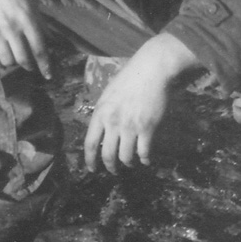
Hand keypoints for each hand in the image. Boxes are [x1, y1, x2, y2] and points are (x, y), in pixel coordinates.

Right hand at [0, 0, 50, 78]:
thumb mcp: (29, 2)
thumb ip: (39, 22)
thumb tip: (49, 41)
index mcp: (27, 19)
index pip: (39, 48)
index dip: (45, 65)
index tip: (48, 75)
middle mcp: (11, 27)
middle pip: (22, 59)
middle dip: (29, 66)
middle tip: (30, 66)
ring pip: (6, 60)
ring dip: (13, 64)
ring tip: (14, 60)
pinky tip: (1, 60)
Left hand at [84, 33, 199, 173]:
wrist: (150, 70)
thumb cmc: (129, 79)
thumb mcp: (108, 95)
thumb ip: (104, 113)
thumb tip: (102, 131)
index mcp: (100, 113)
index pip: (90, 143)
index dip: (90, 160)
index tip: (92, 169)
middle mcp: (113, 122)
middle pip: (107, 155)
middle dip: (110, 167)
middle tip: (113, 171)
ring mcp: (130, 126)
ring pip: (125, 157)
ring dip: (128, 164)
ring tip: (130, 164)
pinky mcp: (147, 128)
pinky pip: (144, 152)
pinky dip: (144, 159)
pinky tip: (145, 160)